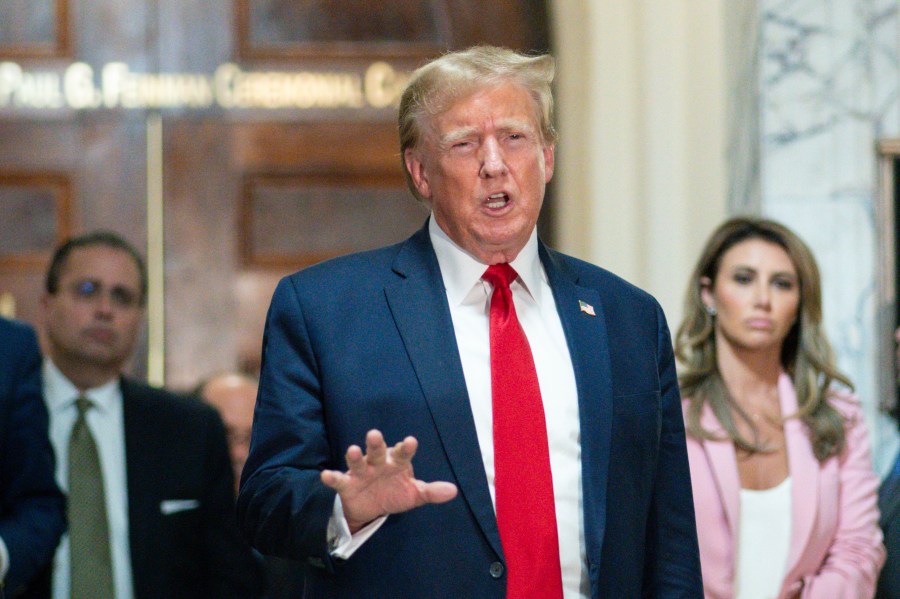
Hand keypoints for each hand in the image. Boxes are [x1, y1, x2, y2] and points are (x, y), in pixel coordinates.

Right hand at [321, 429, 457, 532]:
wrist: (371, 508)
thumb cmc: (395, 493)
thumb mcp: (414, 494)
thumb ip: (431, 491)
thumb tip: (453, 491)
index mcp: (396, 463)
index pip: (402, 454)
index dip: (405, 448)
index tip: (410, 442)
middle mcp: (378, 463)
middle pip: (377, 451)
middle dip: (376, 444)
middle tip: (374, 434)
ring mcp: (361, 472)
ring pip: (358, 462)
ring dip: (354, 456)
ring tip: (352, 449)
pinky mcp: (347, 484)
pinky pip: (339, 480)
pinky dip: (332, 477)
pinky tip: (325, 475)